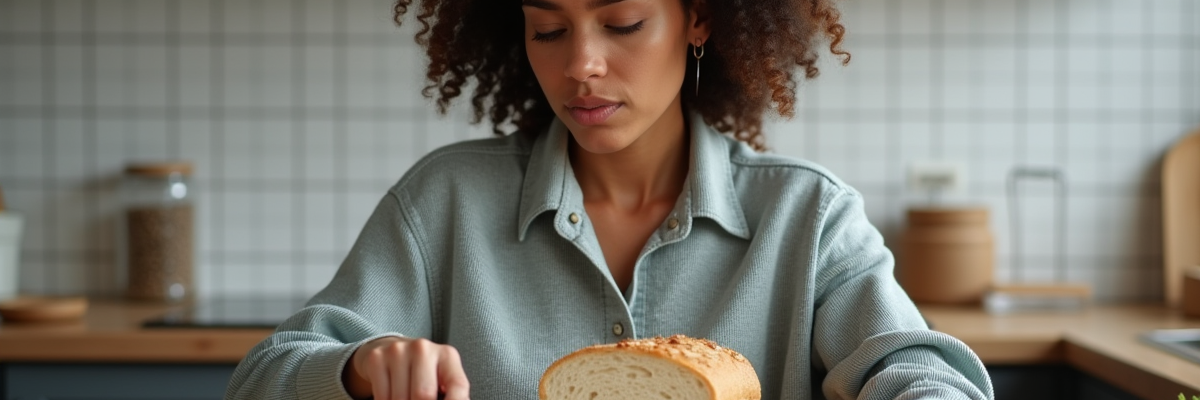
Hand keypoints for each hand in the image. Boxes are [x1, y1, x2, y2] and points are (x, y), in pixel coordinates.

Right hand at [342, 336, 469, 399]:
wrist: (389, 349)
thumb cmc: (421, 371)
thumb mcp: (440, 378)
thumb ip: (449, 393)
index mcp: (447, 355)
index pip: (458, 386)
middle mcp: (423, 348)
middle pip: (424, 395)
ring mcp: (398, 351)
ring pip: (401, 399)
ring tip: (405, 398)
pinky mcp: (377, 358)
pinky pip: (382, 396)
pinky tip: (391, 397)